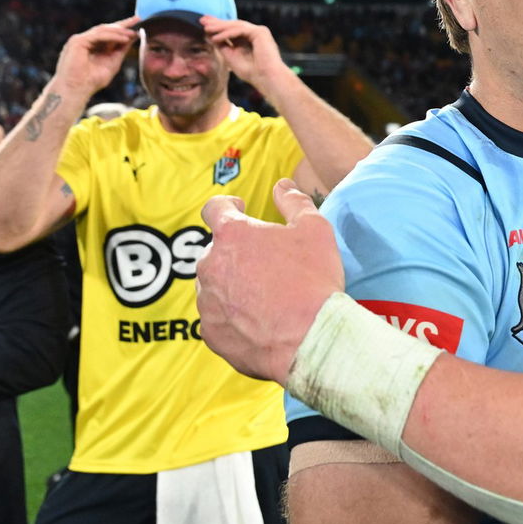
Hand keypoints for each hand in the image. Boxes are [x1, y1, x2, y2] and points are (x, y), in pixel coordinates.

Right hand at [53, 17, 139, 94]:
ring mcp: (79, 40)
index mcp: (92, 46)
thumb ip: (121, 50)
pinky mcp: (77, 41)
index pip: (108, 34)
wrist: (76, 90)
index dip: (122, 28)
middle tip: (137, 19)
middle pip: (105, 28)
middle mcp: (85, 41)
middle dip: (122, 24)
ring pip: (102, 30)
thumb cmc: (92, 81)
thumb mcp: (112, 62)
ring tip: (132, 33)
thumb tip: (133, 37)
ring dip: (119, 31)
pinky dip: (112, 36)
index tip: (137, 22)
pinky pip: (97, 35)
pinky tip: (124, 38)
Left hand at [197, 178, 345, 381]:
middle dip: (236, 253)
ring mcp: (207, 301)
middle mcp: (210, 265)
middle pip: (215, 251)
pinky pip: (217, 319)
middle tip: (267, 265)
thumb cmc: (313, 281)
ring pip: (214, 286)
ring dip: (232, 285)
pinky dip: (233, 317)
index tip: (240, 210)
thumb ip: (294, 201)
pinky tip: (259, 323)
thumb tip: (282, 185)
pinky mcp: (211, 333)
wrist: (310, 338)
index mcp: (232, 235)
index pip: (214, 209)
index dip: (227, 207)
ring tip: (265, 299)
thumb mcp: (315, 230)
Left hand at [201, 16, 288, 92]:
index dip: (219, 27)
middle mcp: (256, 34)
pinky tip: (216, 37)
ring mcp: (260, 32)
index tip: (204, 25)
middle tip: (202, 20)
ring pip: (237, 26)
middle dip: (218, 23)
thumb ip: (222, 45)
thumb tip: (209, 35)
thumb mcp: (231, 56)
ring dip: (220, 27)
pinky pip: (241, 30)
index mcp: (250, 40)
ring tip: (206, 29)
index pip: (233, 30)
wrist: (267, 78)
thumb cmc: (252, 72)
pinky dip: (227, 33)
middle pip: (234, 25)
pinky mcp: (261, 32)